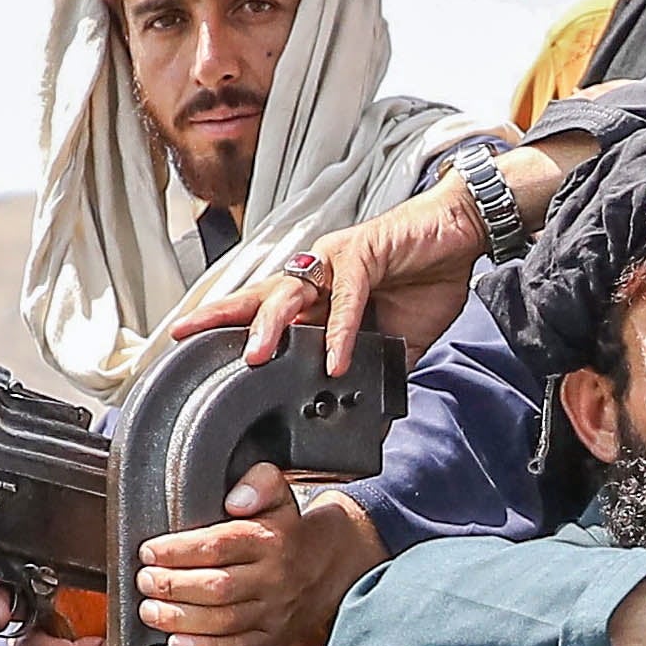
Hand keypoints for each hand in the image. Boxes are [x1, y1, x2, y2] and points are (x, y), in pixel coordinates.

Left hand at [135, 461, 385, 645]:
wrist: (332, 563)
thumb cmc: (291, 530)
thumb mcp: (278, 493)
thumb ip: (257, 483)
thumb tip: (236, 499)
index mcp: (272, 540)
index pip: (218, 546)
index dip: (177, 551)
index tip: (150, 551)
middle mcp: (275, 578)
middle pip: (216, 587)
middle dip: (172, 586)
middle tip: (145, 581)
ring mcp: (275, 612)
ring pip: (223, 621)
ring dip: (180, 619)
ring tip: (152, 610)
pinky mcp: (274, 637)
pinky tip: (179, 642)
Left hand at [174, 185, 489, 377]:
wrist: (460, 236)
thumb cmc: (425, 279)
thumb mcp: (395, 340)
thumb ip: (371, 367)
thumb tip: (363, 409)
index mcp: (318, 297)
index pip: (263, 313)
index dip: (227, 329)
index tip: (189, 349)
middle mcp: (318, 276)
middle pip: (259, 297)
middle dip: (221, 317)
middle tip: (185, 337)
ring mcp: (337, 262)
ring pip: (292, 292)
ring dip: (271, 324)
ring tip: (256, 356)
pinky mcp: (366, 253)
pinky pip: (348, 295)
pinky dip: (342, 329)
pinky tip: (336, 357)